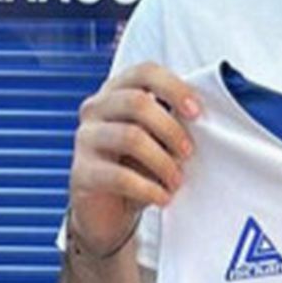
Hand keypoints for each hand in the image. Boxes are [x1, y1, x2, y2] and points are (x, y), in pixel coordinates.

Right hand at [67, 62, 200, 258]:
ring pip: (130, 137)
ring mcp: (84, 139)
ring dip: (163, 161)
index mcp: (116, 92)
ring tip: (177, 180)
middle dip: (171, 128)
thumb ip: (171, 122)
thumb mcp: (157, 139)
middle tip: (188, 153)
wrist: (107, 210)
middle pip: (137, 102)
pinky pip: (119, 176)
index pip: (144, 72)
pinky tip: (162, 198)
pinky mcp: (81, 172)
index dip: (174, 87)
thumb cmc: (137, 166)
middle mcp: (95, 109)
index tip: (196, 112)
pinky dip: (149, 189)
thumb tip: (200, 120)